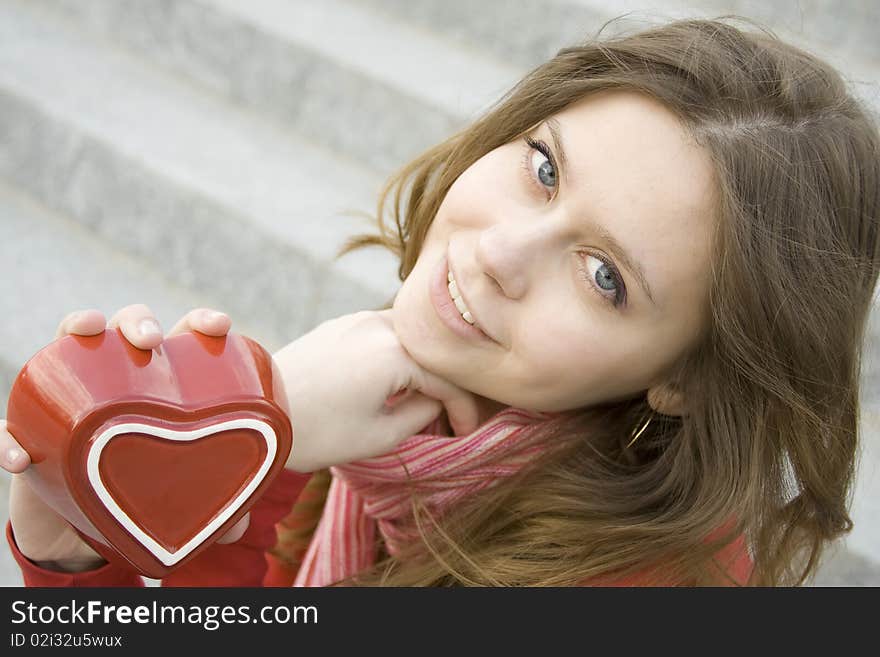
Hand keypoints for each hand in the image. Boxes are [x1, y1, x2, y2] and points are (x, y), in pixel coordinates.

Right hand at [1, 305, 248, 570]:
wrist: (81, 526)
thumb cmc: (142, 488)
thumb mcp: (182, 499)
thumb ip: (210, 510)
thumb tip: (236, 529)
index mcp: (163, 383)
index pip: (184, 336)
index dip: (201, 322)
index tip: (219, 326)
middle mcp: (116, 377)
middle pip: (127, 326)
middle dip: (139, 321)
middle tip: (153, 342)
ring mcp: (71, 396)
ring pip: (70, 343)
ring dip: (79, 325)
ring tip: (91, 329)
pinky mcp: (25, 431)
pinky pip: (8, 429)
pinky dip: (8, 440)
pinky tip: (20, 457)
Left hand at [273, 309, 480, 472]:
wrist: (257, 412)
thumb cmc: (318, 431)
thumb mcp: (379, 435)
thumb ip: (421, 414)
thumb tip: (437, 402)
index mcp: (396, 353)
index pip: (448, 380)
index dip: (464, 410)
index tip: (464, 433)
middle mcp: (381, 324)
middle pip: (434, 350)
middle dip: (448, 381)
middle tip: (453, 413)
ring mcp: (358, 318)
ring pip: (412, 336)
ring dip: (424, 364)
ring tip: (425, 396)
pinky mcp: (341, 322)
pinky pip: (386, 331)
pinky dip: (400, 352)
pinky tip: (396, 379)